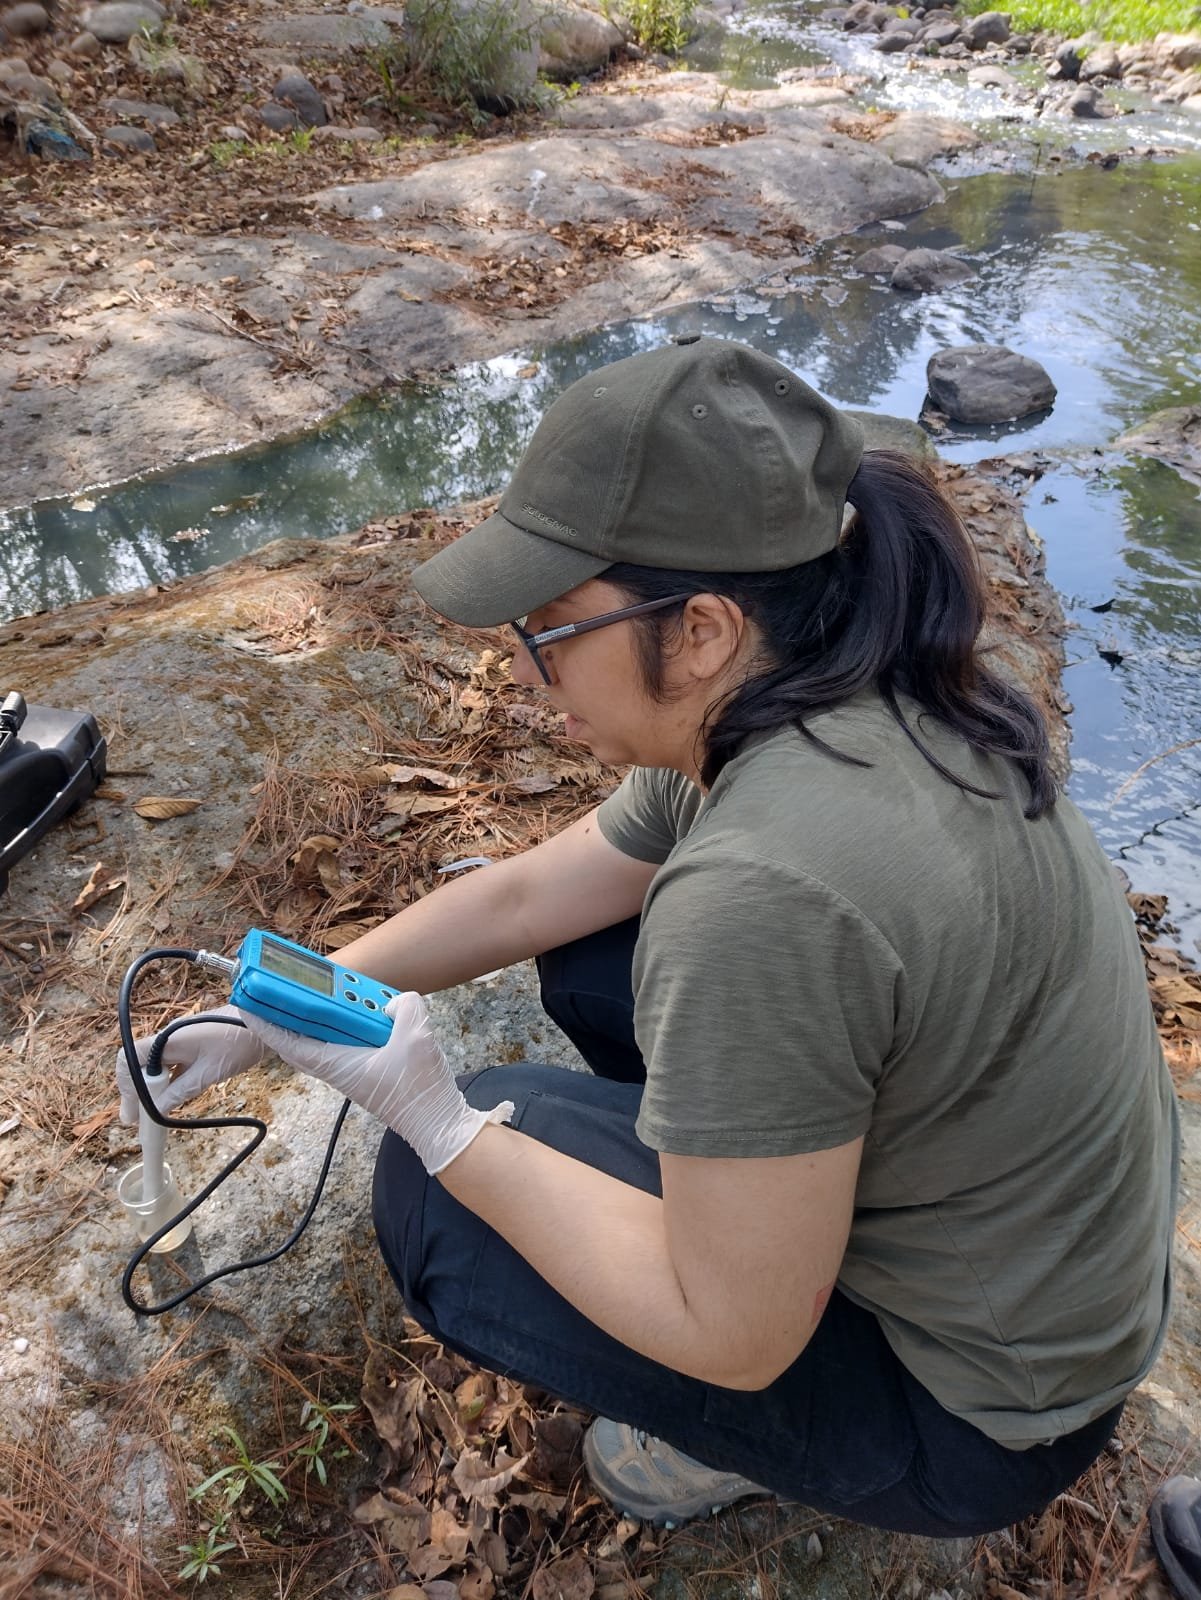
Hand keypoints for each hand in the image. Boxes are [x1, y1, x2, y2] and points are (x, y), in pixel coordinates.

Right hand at [116, 1006, 268, 1124]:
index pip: (129, 1059)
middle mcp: (169, 1038)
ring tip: (149, 1115)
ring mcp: (181, 1041)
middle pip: (140, 1065)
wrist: (265, 1022)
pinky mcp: (194, 1046)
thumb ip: (179, 1092)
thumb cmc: (238, 1043)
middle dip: (136, 1092)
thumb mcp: (208, 1074)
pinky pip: (172, 1065)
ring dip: (151, 1089)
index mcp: (167, 1040)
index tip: (131, 1110)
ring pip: (155, 1067)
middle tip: (135, 1120)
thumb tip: (156, 1110)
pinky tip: (169, 1100)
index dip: (125, 1086)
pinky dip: (167, 1083)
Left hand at [237, 992, 512, 1173]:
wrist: (436, 1124)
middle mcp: (338, 1067)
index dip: (265, 1022)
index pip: (289, 1041)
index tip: (245, 1003)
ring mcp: (353, 1069)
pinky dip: (350, 1022)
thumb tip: (393, 1002)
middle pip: (303, 1035)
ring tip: (327, 986)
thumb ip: (404, 1007)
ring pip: (327, 1036)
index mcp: (337, 1063)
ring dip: (324, 1013)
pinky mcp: (368, 1069)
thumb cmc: (419, 1089)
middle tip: (281, 981)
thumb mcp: (416, 1037)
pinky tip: (366, 1007)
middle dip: (290, 1009)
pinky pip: (350, 1040)